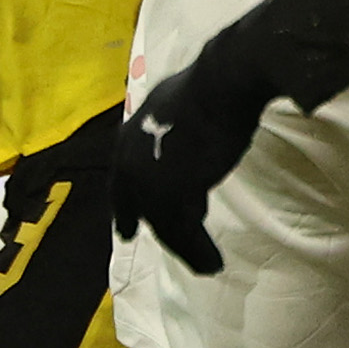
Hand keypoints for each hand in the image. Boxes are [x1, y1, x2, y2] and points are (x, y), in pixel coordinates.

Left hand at [90, 59, 278, 276]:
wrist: (224, 82)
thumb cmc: (210, 88)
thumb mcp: (177, 111)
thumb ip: (172, 135)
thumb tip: (184, 148)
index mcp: (130, 136)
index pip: (124, 182)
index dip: (125, 208)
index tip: (125, 230)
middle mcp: (131, 161)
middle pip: (143, 208)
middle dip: (153, 230)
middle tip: (166, 253)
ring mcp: (149, 180)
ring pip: (166, 226)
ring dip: (188, 249)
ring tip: (207, 265)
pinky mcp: (171, 195)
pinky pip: (185, 233)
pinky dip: (198, 251)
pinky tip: (212, 263)